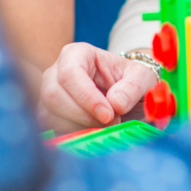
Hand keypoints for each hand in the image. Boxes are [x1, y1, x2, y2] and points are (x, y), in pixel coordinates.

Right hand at [38, 43, 157, 133]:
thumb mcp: (142, 77)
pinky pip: (52, 130)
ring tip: (106, 126)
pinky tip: (93, 133)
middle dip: (83, 115)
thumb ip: (133, 87)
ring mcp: (48, 95)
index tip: (108, 114)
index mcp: (76, 54)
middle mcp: (55, 72)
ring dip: (80, 127)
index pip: (70, 73)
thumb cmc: (130, 79)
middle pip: (54, 96)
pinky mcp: (48, 115)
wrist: (124, 92)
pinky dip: (74, 136)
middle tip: (110, 123)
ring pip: (50, 115)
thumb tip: (115, 103)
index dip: (87, 97)